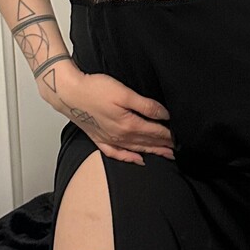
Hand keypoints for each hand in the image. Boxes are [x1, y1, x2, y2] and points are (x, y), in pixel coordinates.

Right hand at [47, 71, 175, 165]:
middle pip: (148, 143)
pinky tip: (137, 160)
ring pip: (136, 149)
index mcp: (129, 125)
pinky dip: (129, 158)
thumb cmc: (94, 89)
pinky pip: (117, 154)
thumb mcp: (124, 93)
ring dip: (152, 152)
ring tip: (166, 155)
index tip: (181, 138)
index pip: (155, 132)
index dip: (169, 135)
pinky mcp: (99, 138)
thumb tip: (164, 115)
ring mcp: (109, 139)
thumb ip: (146, 106)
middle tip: (178, 151)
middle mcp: (121, 136)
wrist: (68, 93)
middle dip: (164, 146)